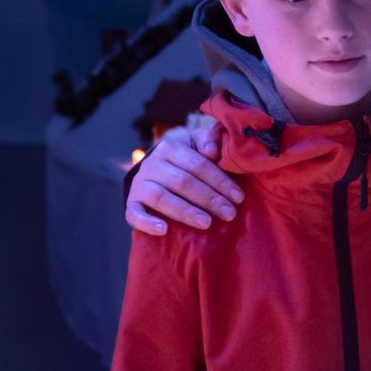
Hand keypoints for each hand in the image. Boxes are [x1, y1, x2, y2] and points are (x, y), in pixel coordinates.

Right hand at [124, 117, 241, 234]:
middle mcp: (151, 164)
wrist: (158, 170)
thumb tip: (212, 150)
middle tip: (229, 214)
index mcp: (170, 147)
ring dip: (184, 211)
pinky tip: (164, 230)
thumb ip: (210, 141)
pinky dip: (147, 222)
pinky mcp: (132, 203)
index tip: (238, 197)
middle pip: (182, 182)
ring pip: (161, 198)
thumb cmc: (187, 159)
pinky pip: (134, 214)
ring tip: (206, 223)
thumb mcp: (199, 144)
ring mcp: (139, 184)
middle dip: (209, 199)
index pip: (197, 165)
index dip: (220, 181)